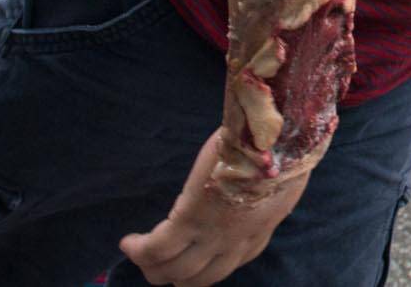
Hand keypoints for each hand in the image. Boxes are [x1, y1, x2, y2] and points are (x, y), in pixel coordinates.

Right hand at [119, 129, 309, 285]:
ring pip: (175, 270)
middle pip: (199, 278)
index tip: (198, 254)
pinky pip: (156, 249)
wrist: (279, 139)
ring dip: (154, 268)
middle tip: (159, 266)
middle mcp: (235, 242)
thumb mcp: (278, 181)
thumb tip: (257, 184)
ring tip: (139, 254)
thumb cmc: (282, 147)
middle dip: (178, 277)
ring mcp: (213, 233)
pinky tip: (128, 243)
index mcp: (258, 231)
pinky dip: (139, 250)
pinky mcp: (191, 218)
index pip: (231, 263)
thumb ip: (265, 191)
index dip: (209, 264)